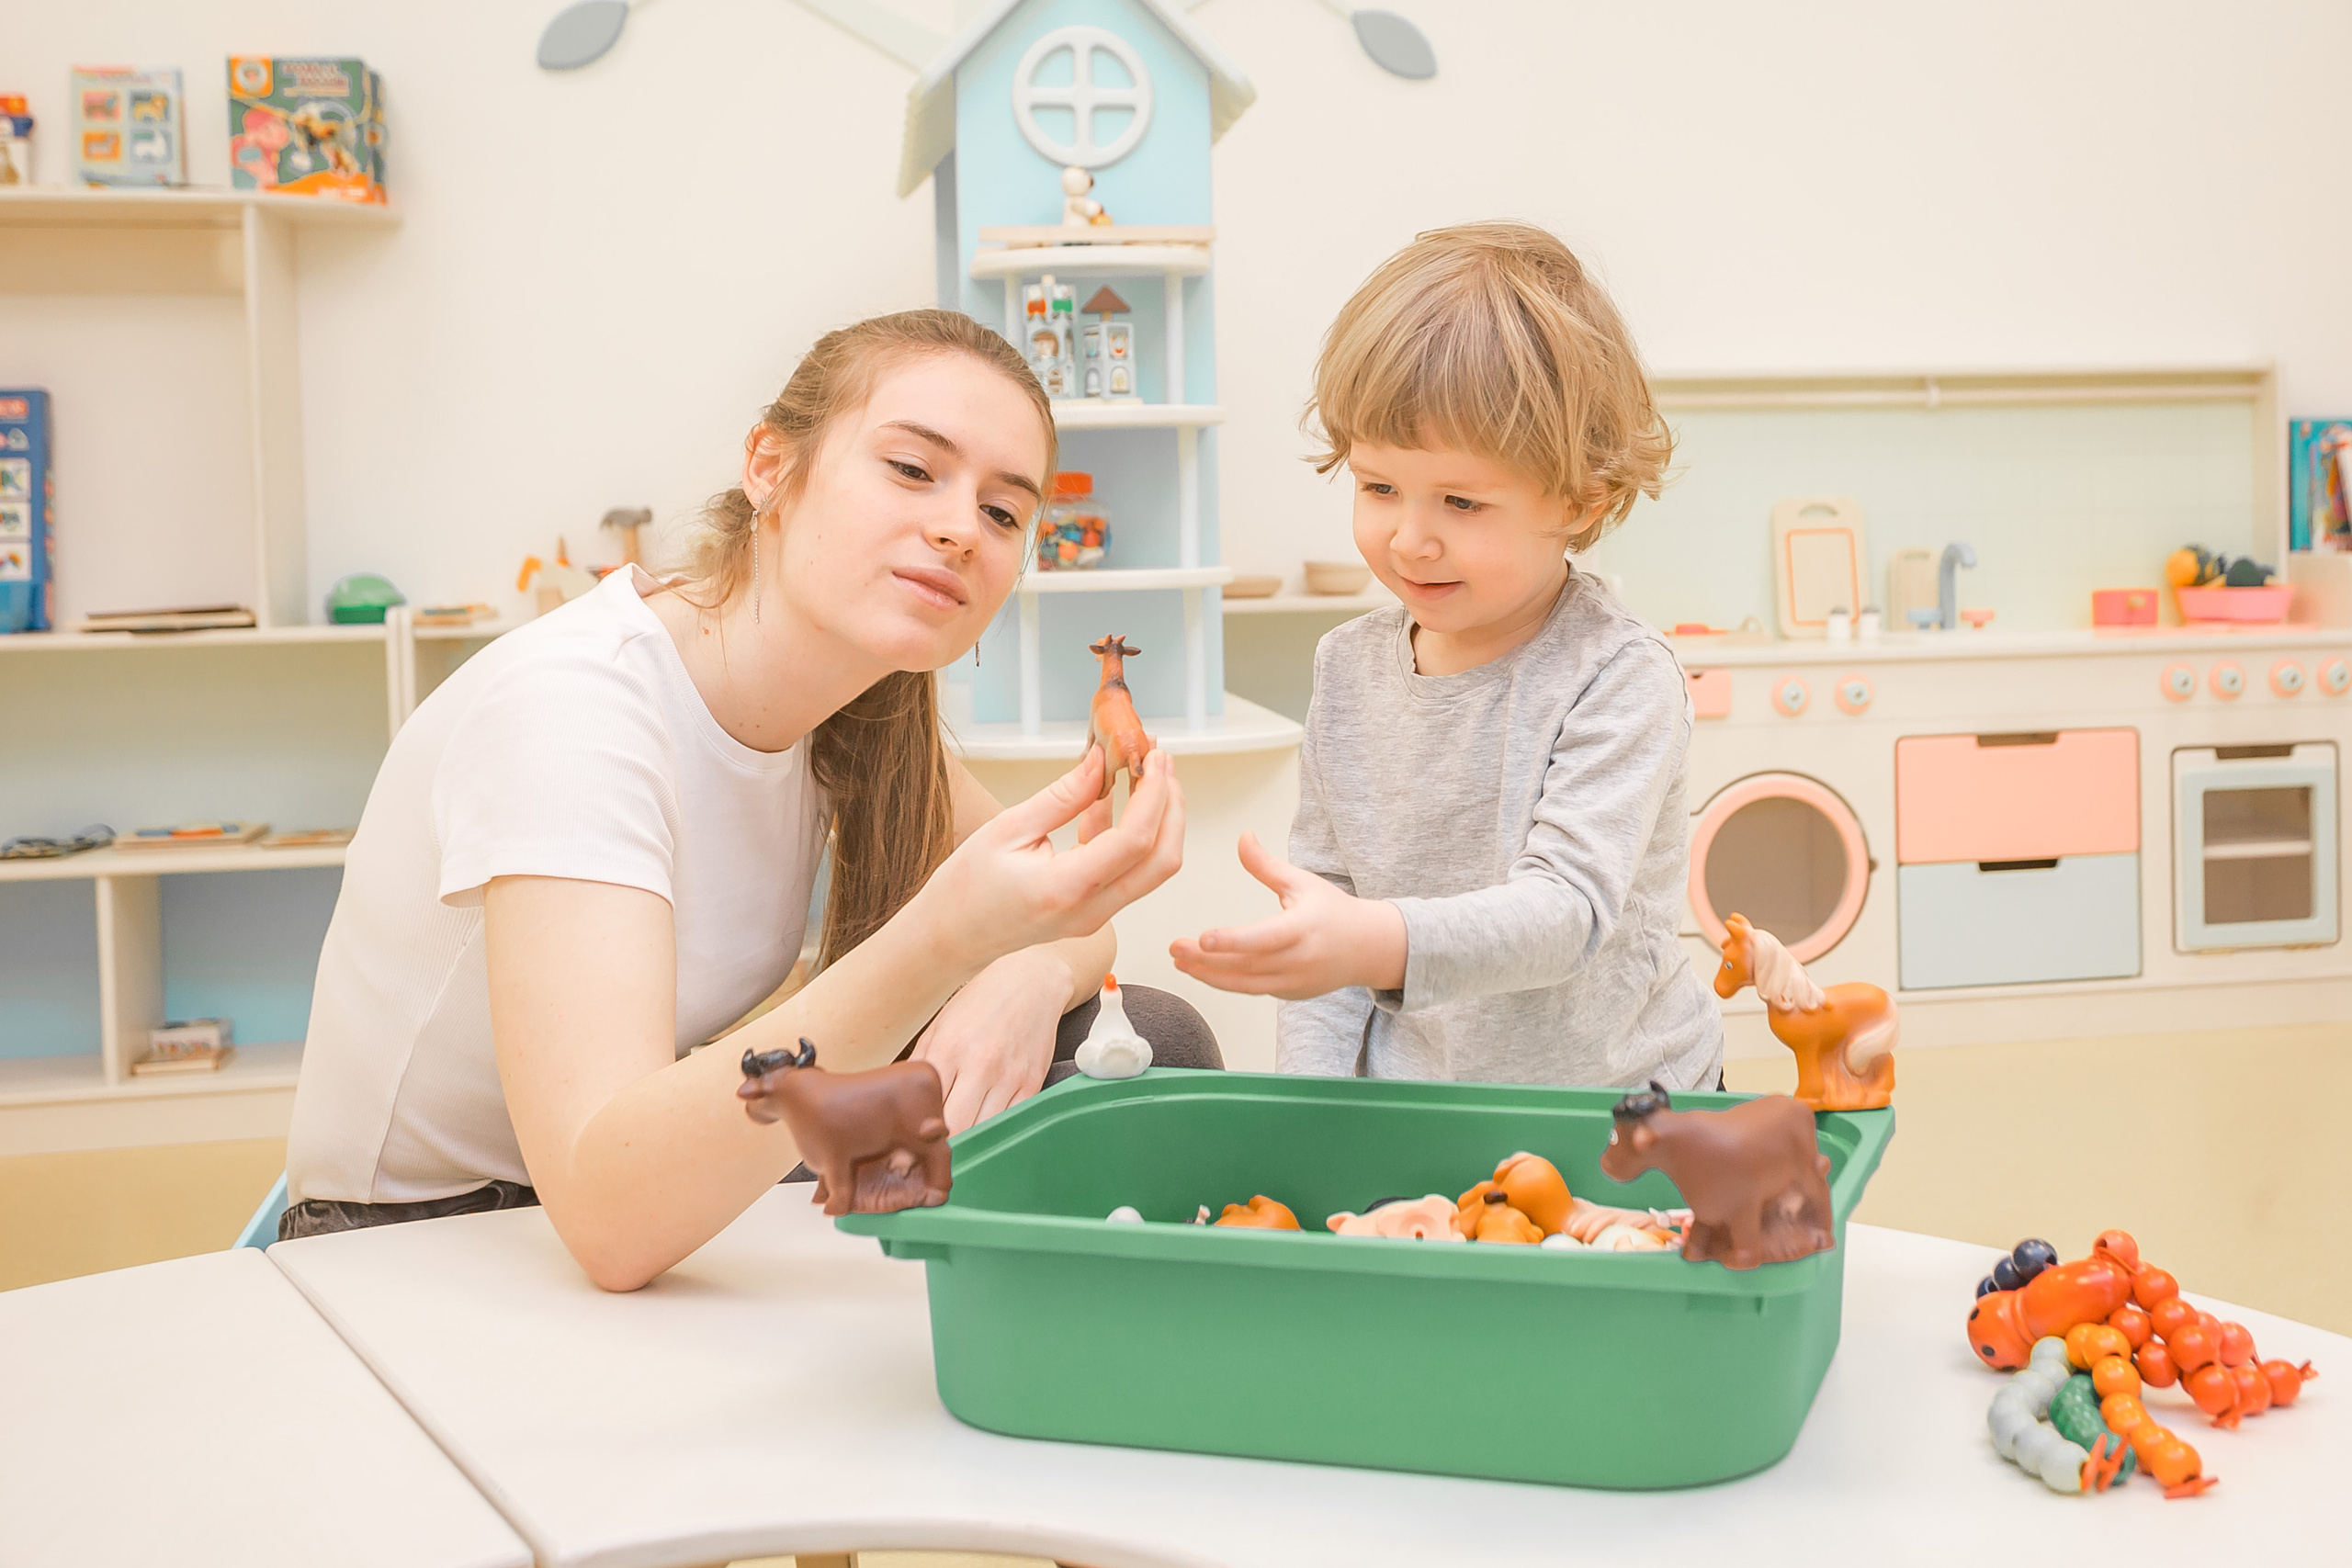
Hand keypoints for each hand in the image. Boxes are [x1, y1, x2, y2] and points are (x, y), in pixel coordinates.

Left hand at [909, 948, 1071, 1132]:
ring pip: (985, 1131)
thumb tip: (900, 1098)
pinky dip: (996, 1132)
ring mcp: (1010, 1077)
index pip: (928, 1106)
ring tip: (957, 1148)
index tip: (911, 1145)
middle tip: (932, 1154)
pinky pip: (1011, 1122)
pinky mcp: (1032, 1083)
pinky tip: (985, 1131)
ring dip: (970, 1143)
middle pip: (956, 1127)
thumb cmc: (981, 1002)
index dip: (917, 1131)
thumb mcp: (941, 1024)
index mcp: (950, 1048)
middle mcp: (981, 1065)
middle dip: (942, 1145)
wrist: (1032, 982)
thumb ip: (921, 1062)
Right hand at [918, 746, 1184, 969]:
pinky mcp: (1093, 911)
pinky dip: (1132, 833)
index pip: (1135, 840)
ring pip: (1153, 868)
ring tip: (1145, 771)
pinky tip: (1111, 799)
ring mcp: (1096, 916)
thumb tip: (1099, 761)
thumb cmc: (966, 888)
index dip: (1153, 794)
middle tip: (1160, 760)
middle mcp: (1090, 910)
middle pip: (1162, 860)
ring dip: (1159, 819)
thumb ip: (1062, 797)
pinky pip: (1128, 872)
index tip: (1152, 756)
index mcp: (1066, 888)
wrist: (950, 938)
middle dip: (1172, 806)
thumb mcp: (1007, 829)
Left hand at [1169, 833, 1407, 999]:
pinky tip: (1200, 969)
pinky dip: (1225, 981)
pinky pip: (1252, 989)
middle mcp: (1299, 960)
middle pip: (1246, 965)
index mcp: (1304, 929)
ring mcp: (1294, 982)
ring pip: (1245, 984)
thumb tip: (1242, 836)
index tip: (1202, 938)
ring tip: (1179, 961)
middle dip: (1206, 959)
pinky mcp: (1288, 994)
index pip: (1263, 939)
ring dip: (1208, 974)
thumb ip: (1266, 865)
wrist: (1369, 948)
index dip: (1232, 941)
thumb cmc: (1333, 911)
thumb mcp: (1303, 882)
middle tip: (1174, 947)